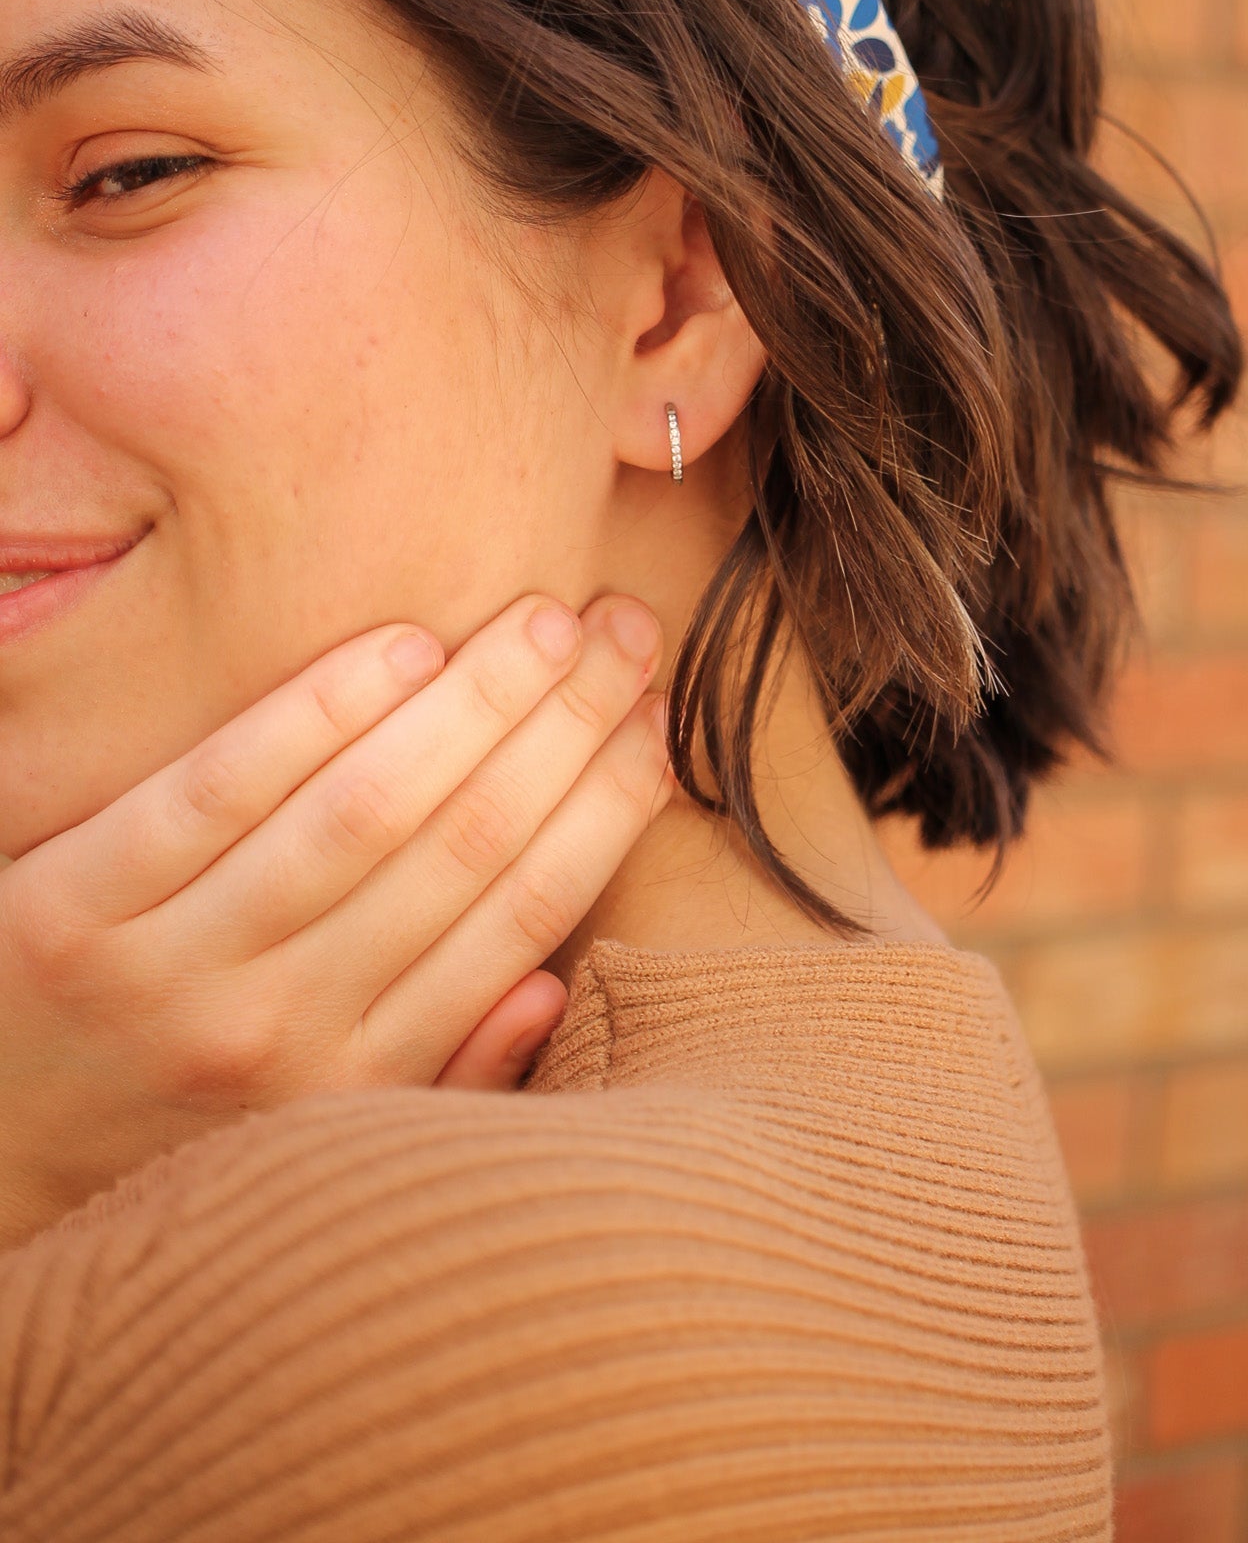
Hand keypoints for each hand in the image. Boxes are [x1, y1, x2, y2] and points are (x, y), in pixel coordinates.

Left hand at [0, 592, 671, 1248]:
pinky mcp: (74, 910)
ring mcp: (173, 974)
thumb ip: (440, 1076)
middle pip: (465, 848)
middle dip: (565, 725)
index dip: (605, 806)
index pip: (522, 920)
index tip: (657, 720)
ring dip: (473, 703)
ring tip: (541, 623)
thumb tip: (554, 989)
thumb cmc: (165, 1124)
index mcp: (360, 1087)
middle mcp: (282, 1038)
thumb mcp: (320, 1141)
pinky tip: (400, 645)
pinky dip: (318, 711)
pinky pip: (221, 789)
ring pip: (364, 812)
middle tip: (623, 630)